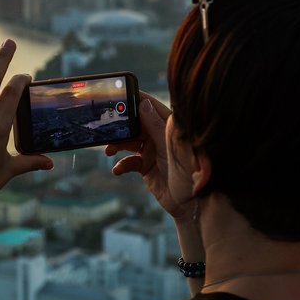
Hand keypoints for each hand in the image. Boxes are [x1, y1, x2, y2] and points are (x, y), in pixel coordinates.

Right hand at [105, 92, 194, 220]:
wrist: (191, 205)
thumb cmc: (190, 174)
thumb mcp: (172, 149)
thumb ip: (157, 127)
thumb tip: (143, 104)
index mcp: (169, 127)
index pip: (150, 106)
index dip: (134, 99)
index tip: (118, 94)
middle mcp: (159, 136)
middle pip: (135, 124)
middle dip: (120, 126)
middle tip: (108, 129)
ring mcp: (152, 151)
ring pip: (129, 141)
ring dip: (117, 144)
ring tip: (109, 150)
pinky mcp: (146, 167)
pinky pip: (129, 161)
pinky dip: (121, 164)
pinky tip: (117, 169)